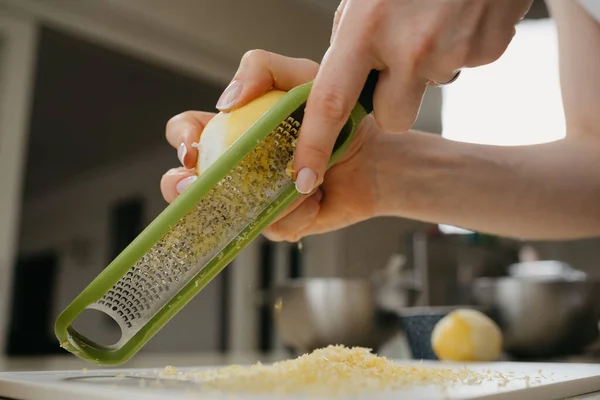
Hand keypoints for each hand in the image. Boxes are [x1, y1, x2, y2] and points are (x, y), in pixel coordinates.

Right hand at [161, 51, 382, 241]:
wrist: (376, 158)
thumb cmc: (341, 117)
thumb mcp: (303, 77)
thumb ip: (262, 69)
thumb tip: (225, 102)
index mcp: (235, 128)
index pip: (189, 131)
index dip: (182, 139)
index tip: (193, 148)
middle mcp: (238, 165)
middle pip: (188, 181)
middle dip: (184, 187)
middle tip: (207, 183)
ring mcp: (255, 198)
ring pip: (229, 212)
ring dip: (262, 200)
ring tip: (298, 185)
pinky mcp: (277, 223)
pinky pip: (271, 226)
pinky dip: (295, 212)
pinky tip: (314, 199)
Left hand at [274, 0, 530, 193]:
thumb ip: (352, 42)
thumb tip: (347, 82)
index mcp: (366, 27)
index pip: (331, 104)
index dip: (314, 146)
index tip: (304, 178)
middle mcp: (411, 46)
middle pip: (392, 119)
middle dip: (390, 104)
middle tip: (396, 63)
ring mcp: (454, 49)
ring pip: (430, 88)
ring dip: (425, 69)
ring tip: (431, 22)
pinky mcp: (489, 48)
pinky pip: (462, 68)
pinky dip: (457, 50)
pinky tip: (457, 18)